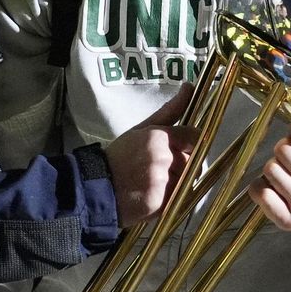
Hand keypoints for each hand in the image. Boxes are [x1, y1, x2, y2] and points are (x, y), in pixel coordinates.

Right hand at [104, 87, 195, 227]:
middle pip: (192, 160)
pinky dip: (170, 198)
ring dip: (177, 182)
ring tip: (154, 182)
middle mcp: (162, 159)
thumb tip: (190, 86)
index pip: (195, 137)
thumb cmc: (119, 156)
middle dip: (182, 164)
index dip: (190, 143)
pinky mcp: (160, 204)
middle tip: (160, 168)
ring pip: (186, 180)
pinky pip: (178, 199)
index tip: (182, 147)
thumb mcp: (141, 129)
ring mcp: (162, 183)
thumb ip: (169, 111)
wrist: (95, 188)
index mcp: (158, 137)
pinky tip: (153, 195)